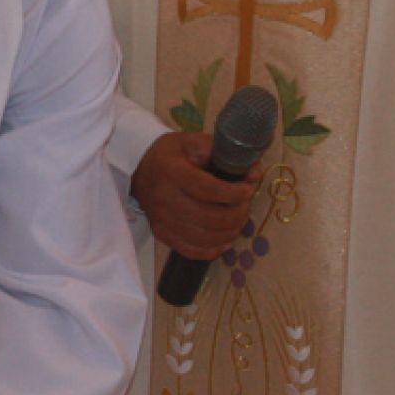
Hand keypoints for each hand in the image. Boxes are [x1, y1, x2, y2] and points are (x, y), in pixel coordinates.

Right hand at [131, 131, 260, 258]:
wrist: (139, 167)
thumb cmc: (170, 154)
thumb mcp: (195, 143)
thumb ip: (225, 155)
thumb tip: (255, 174)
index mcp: (173, 173)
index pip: (209, 190)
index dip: (234, 193)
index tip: (249, 189)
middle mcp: (165, 199)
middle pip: (210, 217)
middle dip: (237, 214)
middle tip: (246, 205)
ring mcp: (162, 220)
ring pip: (205, 238)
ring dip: (230, 232)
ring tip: (239, 219)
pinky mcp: (161, 234)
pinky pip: (192, 251)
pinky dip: (214, 249)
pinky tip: (225, 239)